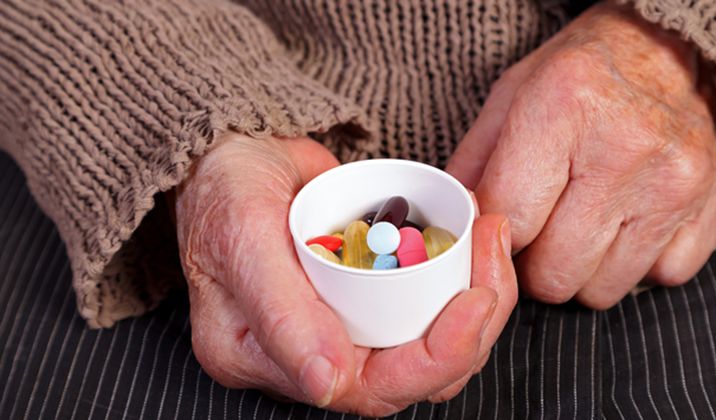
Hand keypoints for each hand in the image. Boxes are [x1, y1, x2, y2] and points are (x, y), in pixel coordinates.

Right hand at [175, 133, 517, 415]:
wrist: (233, 148)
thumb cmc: (222, 189)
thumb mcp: (243, 240)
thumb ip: (281, 315)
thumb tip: (327, 386)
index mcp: (269, 359)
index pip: (369, 389)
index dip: (436, 358)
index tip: (476, 299)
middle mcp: (310, 351)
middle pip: (413, 370)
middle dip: (472, 324)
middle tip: (493, 251)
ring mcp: (342, 321)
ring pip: (429, 338)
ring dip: (475, 298)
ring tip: (490, 236)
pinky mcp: (367, 290)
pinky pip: (425, 299)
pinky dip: (459, 272)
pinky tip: (474, 233)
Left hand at [446, 1, 715, 308]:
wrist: (670, 48)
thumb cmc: (580, 75)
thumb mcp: (510, 97)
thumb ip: (472, 167)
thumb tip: (453, 233)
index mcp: (563, 106)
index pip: (509, 222)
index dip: (494, 234)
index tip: (499, 224)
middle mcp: (626, 147)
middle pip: (553, 273)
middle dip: (533, 263)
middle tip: (539, 229)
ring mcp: (675, 183)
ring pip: (601, 291)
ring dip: (581, 269)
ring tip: (583, 222)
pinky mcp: (709, 207)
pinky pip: (657, 280)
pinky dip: (635, 264)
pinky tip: (627, 222)